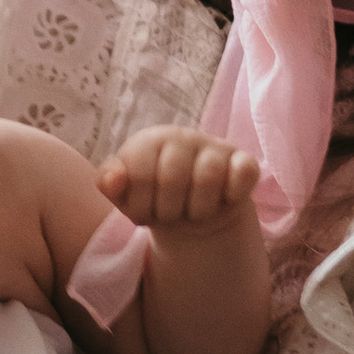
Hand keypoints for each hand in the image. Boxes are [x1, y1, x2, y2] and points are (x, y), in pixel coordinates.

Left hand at [98, 128, 259, 231]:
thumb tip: (111, 178)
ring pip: (208, 178)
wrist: (192, 213)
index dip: (141, 206)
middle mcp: (182, 137)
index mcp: (148, 141)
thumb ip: (110, 185)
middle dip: (168, 212)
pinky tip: (222, 201)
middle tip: (170, 216)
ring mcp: (214, 146)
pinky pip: (243, 174)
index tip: (144, 214)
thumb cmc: (155, 201)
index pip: (140, 175)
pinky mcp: (243, 161)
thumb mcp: (127, 197)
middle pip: (173, 179)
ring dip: (198, 210)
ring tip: (193, 213)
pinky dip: (232, 195)